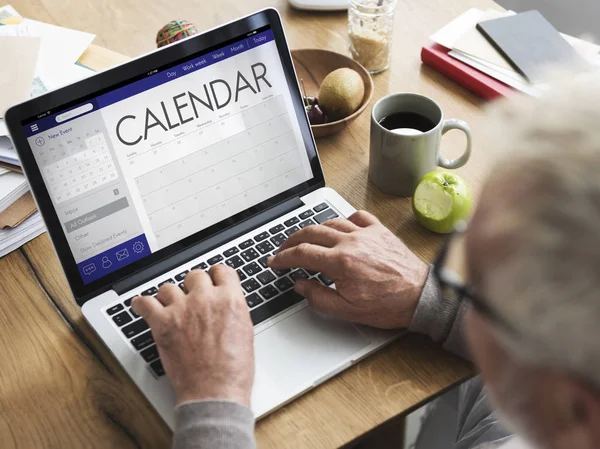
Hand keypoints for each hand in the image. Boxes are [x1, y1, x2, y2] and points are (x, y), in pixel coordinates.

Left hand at [132, 265, 253, 405]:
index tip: (212, 280)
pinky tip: (143, 306)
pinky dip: (142, 304)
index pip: (222, 271)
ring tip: (169, 306)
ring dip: (170, 296)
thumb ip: (233, 310)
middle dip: (194, 286)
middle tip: (192, 297)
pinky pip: (145, 303)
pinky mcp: (163, 323)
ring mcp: (183, 309)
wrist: (215, 392)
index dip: (216, 276)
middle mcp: (206, 299)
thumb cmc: (233, 370)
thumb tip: (225, 304)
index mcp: (230, 300)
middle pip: (195, 275)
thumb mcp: (245, 332)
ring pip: (169, 287)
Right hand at [269, 211, 428, 328]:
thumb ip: (318, 297)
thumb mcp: (347, 310)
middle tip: (283, 248)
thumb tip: (300, 285)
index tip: (275, 261)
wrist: (420, 296)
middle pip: (311, 233)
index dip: (283, 257)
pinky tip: (340, 227)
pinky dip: (344, 219)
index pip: (301, 254)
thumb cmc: (389, 304)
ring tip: (305, 238)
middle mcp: (351, 242)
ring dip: (314, 229)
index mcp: (341, 262)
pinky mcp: (379, 231)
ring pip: (331, 222)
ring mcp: (366, 233)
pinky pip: (357, 216)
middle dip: (291, 240)